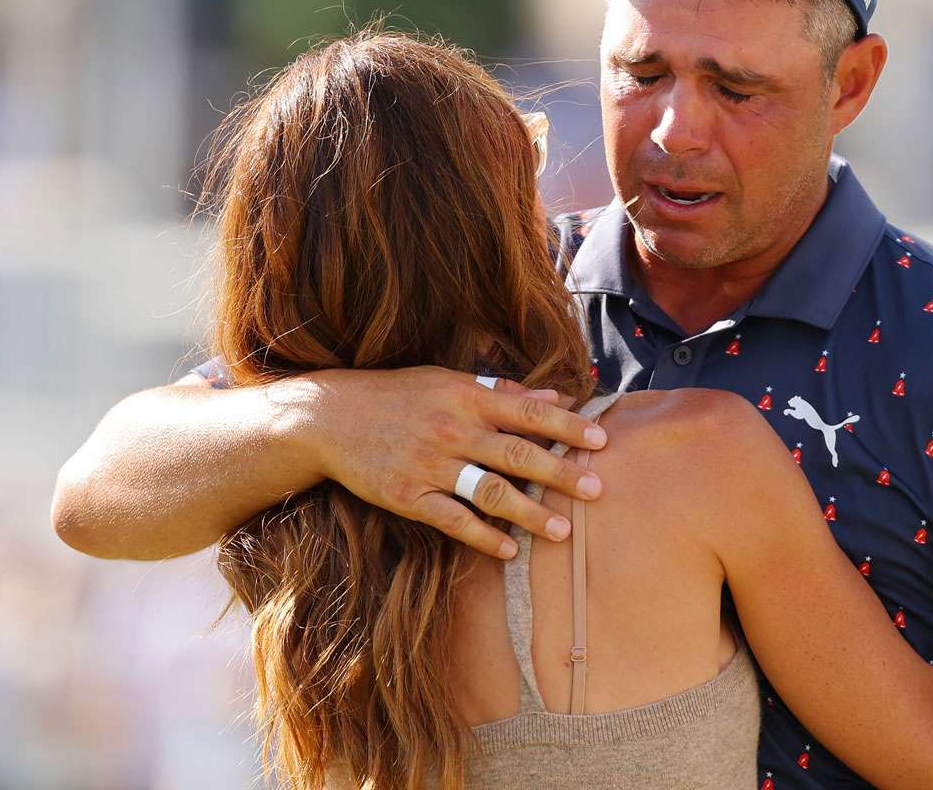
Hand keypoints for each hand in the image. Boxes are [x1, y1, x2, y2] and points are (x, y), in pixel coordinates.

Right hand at [289, 366, 607, 558]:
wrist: (331, 418)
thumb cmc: (399, 395)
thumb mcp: (449, 381)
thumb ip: (504, 391)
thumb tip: (555, 396)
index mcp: (467, 398)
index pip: (529, 412)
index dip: (567, 427)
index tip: (601, 440)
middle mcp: (453, 431)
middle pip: (517, 454)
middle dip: (560, 473)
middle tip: (596, 490)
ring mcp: (431, 465)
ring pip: (489, 492)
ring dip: (529, 513)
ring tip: (562, 531)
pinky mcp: (409, 496)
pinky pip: (453, 521)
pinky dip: (483, 537)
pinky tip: (509, 550)